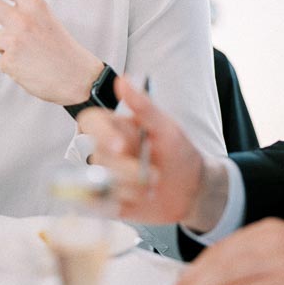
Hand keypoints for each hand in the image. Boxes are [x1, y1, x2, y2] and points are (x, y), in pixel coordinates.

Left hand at [0, 0, 102, 104]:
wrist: (78, 77)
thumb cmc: (63, 51)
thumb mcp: (47, 22)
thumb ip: (24, 15)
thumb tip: (0, 22)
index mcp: (35, 6)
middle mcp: (22, 19)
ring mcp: (14, 40)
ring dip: (3, 47)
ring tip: (27, 56)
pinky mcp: (9, 61)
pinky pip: (1, 61)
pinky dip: (13, 66)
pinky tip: (29, 69)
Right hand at [78, 74, 227, 227]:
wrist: (192, 190)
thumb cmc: (179, 153)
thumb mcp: (167, 128)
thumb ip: (144, 106)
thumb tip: (122, 80)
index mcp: (115, 128)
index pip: (90, 122)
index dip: (101, 134)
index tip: (122, 147)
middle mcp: (105, 151)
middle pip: (98, 157)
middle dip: (128, 171)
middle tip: (156, 177)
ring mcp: (104, 176)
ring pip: (100, 182)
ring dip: (130, 189)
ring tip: (152, 190)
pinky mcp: (107, 200)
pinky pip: (99, 204)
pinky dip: (118, 204)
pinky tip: (138, 201)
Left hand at [167, 219, 283, 284]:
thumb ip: (259, 262)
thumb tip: (225, 282)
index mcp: (268, 230)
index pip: (222, 248)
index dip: (197, 267)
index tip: (180, 281)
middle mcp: (270, 241)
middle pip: (218, 259)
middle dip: (190, 280)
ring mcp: (279, 263)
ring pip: (226, 275)